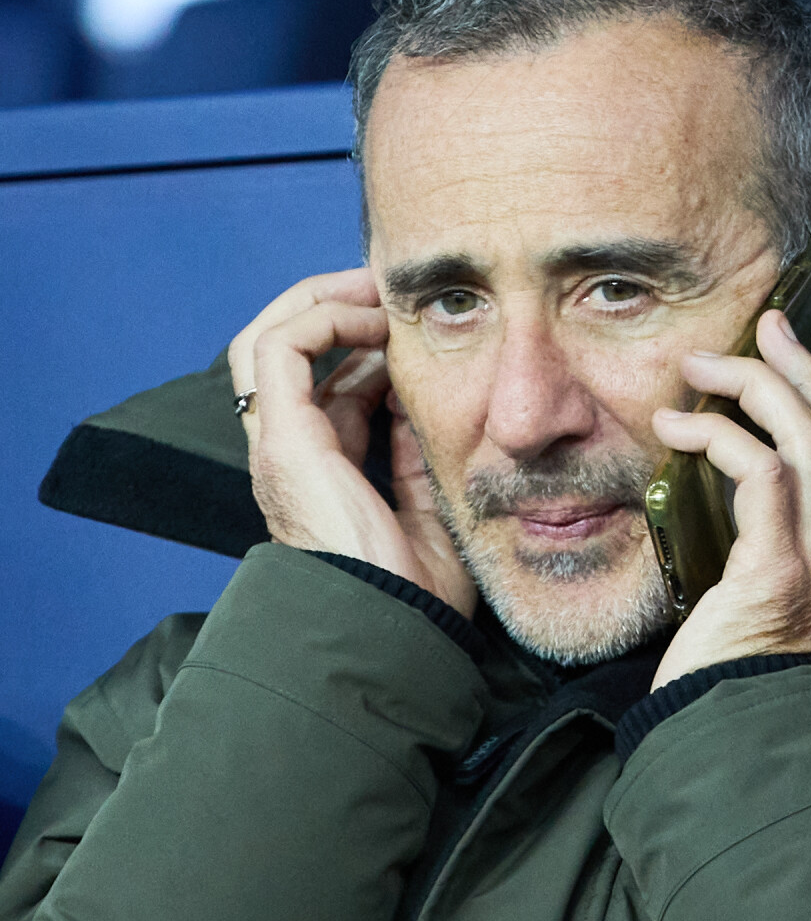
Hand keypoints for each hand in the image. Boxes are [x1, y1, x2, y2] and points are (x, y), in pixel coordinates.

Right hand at [227, 270, 475, 619]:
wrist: (391, 631)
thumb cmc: (417, 595)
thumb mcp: (430, 509)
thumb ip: (418, 455)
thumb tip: (421, 398)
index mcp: (326, 476)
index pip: (334, 391)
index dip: (373, 352)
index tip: (418, 335)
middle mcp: (292, 455)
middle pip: (293, 358)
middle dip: (340, 312)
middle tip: (393, 295)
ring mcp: (279, 445)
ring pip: (269, 339)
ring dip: (323, 301)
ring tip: (377, 290)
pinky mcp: (282, 439)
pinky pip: (278, 347)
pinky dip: (320, 317)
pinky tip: (372, 320)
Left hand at [649, 309, 810, 689]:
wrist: (733, 760)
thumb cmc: (729, 703)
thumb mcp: (766, 636)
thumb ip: (773, 579)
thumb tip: (753, 528)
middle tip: (773, 328)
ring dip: (758, 388)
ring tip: (704, 365)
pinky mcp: (778, 575)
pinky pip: (762, 476)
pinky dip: (721, 437)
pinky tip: (678, 429)